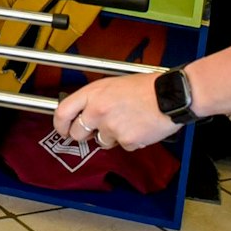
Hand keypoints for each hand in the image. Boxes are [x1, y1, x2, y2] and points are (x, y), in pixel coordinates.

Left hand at [51, 74, 181, 152]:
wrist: (170, 96)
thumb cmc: (146, 87)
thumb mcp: (114, 84)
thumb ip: (96, 99)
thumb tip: (84, 113)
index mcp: (93, 93)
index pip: (62, 112)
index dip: (60, 124)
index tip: (63, 130)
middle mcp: (98, 111)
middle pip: (78, 133)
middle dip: (85, 135)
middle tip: (97, 130)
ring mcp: (111, 127)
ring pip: (102, 142)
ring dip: (112, 137)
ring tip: (128, 121)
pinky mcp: (126, 141)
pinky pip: (122, 146)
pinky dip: (130, 140)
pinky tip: (140, 127)